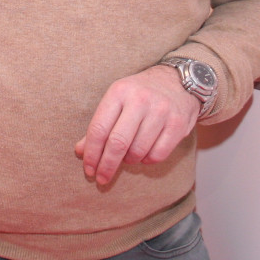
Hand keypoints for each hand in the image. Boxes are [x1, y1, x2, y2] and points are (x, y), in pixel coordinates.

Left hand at [74, 64, 200, 185]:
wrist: (175, 80)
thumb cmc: (139, 94)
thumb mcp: (116, 100)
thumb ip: (100, 125)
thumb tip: (81, 152)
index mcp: (119, 92)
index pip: (99, 128)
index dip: (92, 154)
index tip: (89, 169)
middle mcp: (140, 99)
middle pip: (118, 143)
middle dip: (107, 166)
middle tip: (101, 179)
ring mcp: (161, 111)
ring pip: (138, 151)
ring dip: (129, 161)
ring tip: (128, 156)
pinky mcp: (178, 123)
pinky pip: (158, 155)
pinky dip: (147, 160)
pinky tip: (145, 153)